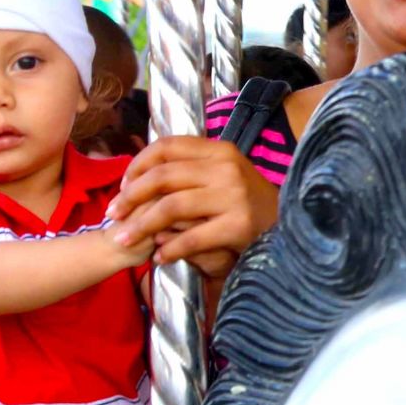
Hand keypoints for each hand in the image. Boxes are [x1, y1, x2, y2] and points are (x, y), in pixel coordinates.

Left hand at [111, 136, 277, 271]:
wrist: (293, 231)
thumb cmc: (249, 205)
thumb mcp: (225, 176)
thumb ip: (191, 170)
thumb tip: (140, 173)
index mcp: (220, 150)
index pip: (166, 147)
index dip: (137, 165)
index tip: (123, 186)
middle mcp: (227, 168)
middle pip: (162, 176)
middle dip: (130, 197)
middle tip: (112, 215)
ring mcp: (235, 196)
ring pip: (171, 207)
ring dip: (140, 226)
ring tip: (123, 240)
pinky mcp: (239, 226)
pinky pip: (192, 237)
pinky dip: (170, 249)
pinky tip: (159, 257)